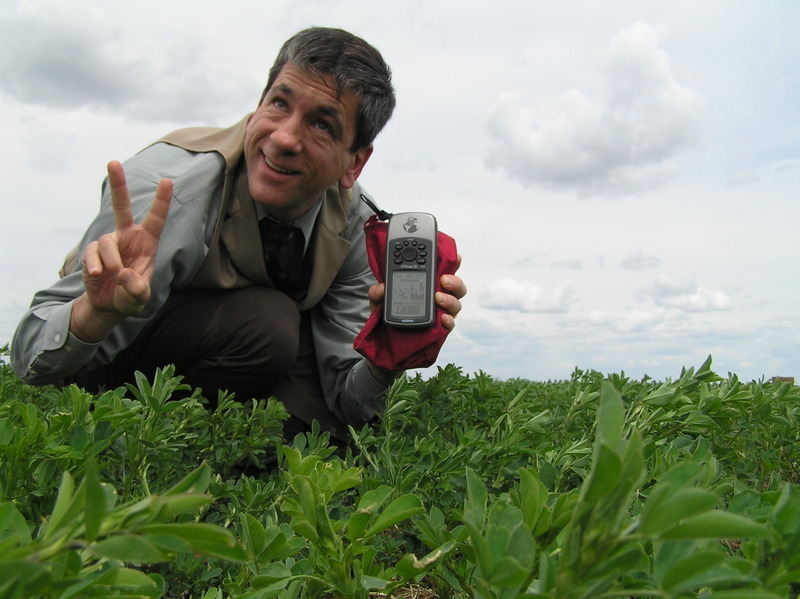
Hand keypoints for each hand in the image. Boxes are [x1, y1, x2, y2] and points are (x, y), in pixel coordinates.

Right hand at [70, 161, 172, 341]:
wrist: (109, 305)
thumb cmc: (131, 296)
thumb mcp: (140, 297)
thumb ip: (137, 289)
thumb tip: (124, 274)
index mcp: (146, 243)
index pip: (156, 219)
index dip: (161, 201)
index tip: (167, 181)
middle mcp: (128, 237)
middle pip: (121, 207)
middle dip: (118, 185)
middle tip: (113, 162)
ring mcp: (109, 243)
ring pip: (107, 243)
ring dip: (111, 261)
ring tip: (113, 275)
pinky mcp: (93, 252)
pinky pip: (92, 253)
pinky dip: (95, 265)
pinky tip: (97, 276)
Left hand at [368, 254, 466, 330]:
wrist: (386, 337)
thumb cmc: (388, 314)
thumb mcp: (379, 300)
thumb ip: (378, 292)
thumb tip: (382, 288)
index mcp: (427, 285)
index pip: (443, 271)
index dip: (452, 263)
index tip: (455, 257)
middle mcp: (438, 297)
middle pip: (456, 287)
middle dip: (454, 281)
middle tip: (443, 279)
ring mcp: (441, 313)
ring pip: (456, 304)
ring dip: (450, 299)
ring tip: (438, 298)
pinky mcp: (440, 329)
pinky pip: (450, 324)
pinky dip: (448, 321)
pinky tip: (442, 318)